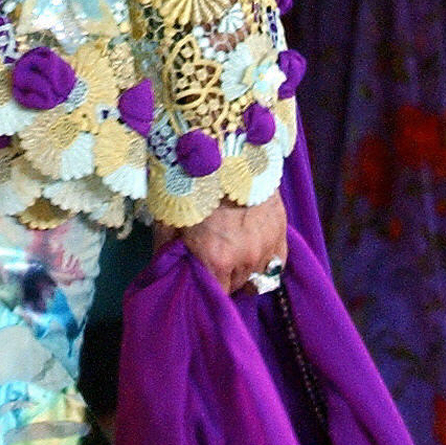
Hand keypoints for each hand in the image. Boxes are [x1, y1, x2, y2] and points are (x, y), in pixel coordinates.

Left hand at [155, 192, 287, 295]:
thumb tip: (163, 271)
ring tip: (231, 251)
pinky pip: (277, 263)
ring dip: (243, 268)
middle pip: (236, 286)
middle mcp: (245, 259)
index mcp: (216, 259)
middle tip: (211, 260)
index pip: (217, 296)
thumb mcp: (169, 216)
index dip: (207, 291)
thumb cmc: (190, 181)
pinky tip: (252, 248)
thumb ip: (167, 250)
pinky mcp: (281, 231)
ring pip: (256, 275)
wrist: (225, 148)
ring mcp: (266, 246)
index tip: (200, 281)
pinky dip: (264, 260)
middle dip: (223, 277)